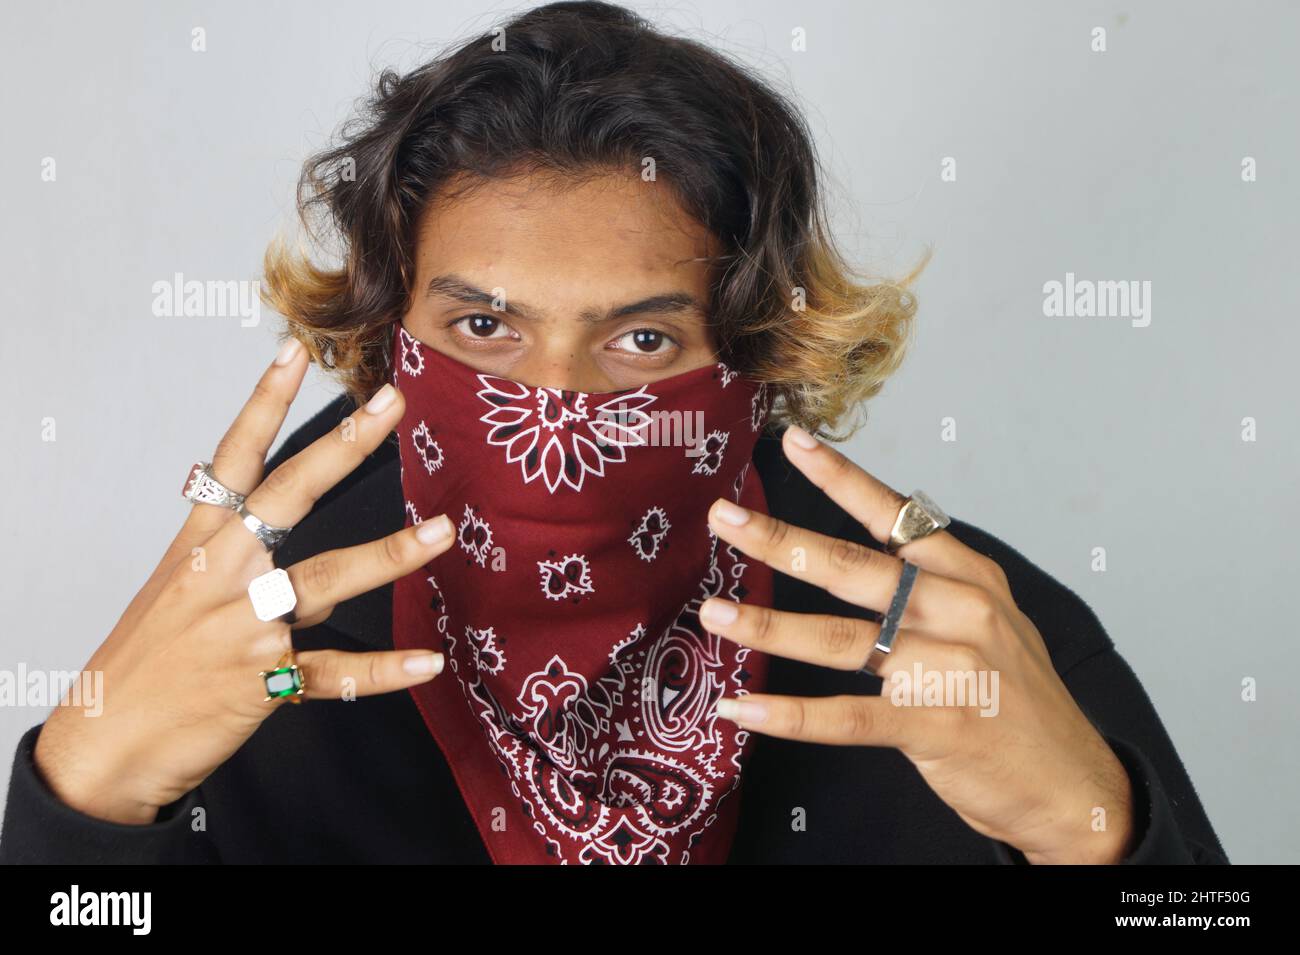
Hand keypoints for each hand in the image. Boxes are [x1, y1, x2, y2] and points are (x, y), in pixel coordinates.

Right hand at [34, 339, 455, 824]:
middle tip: (393, 404)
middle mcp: (223, 574)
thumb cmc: (145, 662)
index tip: (295, 350)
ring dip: (389, 555)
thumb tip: (255, 515)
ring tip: (443, 531)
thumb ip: (222, 549)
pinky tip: (428, 660)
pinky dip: (382, 671)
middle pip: (289, 495)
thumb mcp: (173, 588)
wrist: (105, 743)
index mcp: (199, 544)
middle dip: (344, 447)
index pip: (234, 457)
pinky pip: (334, 673)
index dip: (264, 402)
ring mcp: (246, 626)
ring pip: (325, 579)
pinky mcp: (265, 681)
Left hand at [700, 425, 1136, 863]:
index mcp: (969, 577)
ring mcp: (948, 668)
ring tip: (714, 612)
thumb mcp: (990, 621)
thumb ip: (931, 587)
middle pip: (853, 568)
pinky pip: (847, 716)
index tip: (794, 442)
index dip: (842, 478)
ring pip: (841, 639)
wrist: (1074, 784)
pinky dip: (790, 715)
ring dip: (769, 624)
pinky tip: (742, 709)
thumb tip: (862, 556)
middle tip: (723, 518)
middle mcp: (959, 611)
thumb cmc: (1018, 700)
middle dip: (780, 539)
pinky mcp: (936, 725)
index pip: (896, 516)